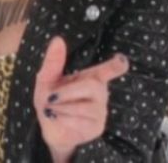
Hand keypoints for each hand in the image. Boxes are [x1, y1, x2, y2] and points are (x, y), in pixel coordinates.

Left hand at [33, 36, 128, 160]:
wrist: (48, 127)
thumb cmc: (50, 99)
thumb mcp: (46, 79)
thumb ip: (53, 62)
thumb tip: (58, 39)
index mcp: (89, 77)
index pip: (108, 70)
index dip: (116, 65)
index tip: (122, 60)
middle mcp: (99, 92)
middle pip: (93, 85)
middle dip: (68, 91)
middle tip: (50, 97)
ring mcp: (100, 110)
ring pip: (85, 106)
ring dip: (62, 107)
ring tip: (51, 108)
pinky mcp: (96, 127)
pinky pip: (82, 122)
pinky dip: (64, 119)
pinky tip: (57, 118)